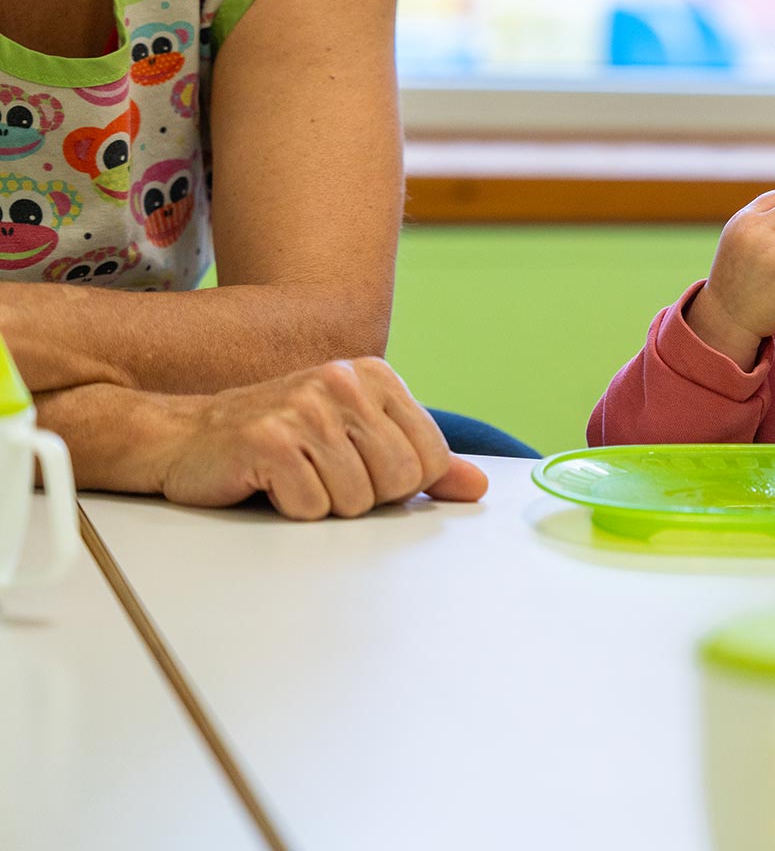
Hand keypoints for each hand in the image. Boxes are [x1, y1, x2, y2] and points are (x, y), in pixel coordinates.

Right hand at [157, 358, 488, 519]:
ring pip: (355, 499)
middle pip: (399, 481)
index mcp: (375, 377)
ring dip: (324, 503)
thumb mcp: (357, 439)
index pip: (431, 459)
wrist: (185, 437)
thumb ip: (421, 460)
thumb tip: (478, 485)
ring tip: (295, 476)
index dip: (401, 484)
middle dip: (365, 497)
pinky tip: (268, 483)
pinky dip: (291, 509)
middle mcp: (343, 382)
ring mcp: (304, 408)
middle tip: (324, 476)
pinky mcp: (267, 440)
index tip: (363, 470)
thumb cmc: (280, 440)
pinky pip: (311, 507)